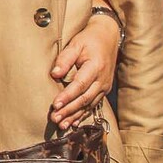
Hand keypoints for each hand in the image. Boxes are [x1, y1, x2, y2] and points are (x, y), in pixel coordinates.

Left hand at [49, 13, 119, 127]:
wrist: (108, 37)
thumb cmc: (89, 40)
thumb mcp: (76, 44)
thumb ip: (65, 59)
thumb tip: (54, 74)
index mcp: (95, 67)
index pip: (80, 84)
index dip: (67, 96)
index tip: (55, 104)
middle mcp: (102, 79)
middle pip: (84, 98)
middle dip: (69, 110)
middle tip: (55, 119)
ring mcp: (104, 86)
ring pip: (89, 104)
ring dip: (75, 116)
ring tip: (61, 125)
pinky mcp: (103, 90)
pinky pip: (93, 105)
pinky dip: (82, 115)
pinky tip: (73, 123)